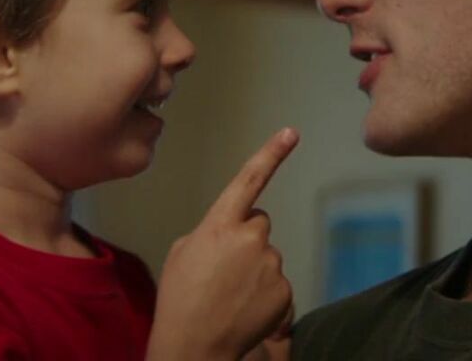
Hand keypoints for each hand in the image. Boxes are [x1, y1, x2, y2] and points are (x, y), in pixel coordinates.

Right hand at [146, 128, 298, 359]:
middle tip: (222, 271)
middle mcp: (250, 238)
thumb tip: (229, 233)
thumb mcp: (183, 253)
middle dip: (246, 239)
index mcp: (219, 224)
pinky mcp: (284, 289)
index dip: (271, 153)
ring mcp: (270, 264)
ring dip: (253, 270)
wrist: (194, 347)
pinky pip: (277, 283)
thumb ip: (211, 231)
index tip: (291, 132)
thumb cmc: (180, 301)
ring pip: (267, 256)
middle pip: (258, 223)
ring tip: (227, 295)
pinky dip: (264, 294)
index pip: (249, 180)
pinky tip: (243, 308)